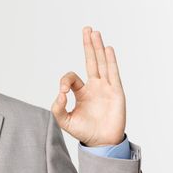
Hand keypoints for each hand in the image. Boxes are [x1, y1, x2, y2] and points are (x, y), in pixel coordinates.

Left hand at [51, 27, 125, 146]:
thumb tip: (59, 94)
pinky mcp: (116, 92)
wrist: (101, 143)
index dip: (65, 81)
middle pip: (91, 61)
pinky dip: (110, 60)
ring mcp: (106, 88)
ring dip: (98, 47)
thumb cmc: (84, 132)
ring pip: (102, 63)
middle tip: (87, 29)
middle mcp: (95, 87)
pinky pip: (113, 73)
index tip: (62, 93)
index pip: (72, 78)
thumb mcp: (64, 120)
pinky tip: (107, 48)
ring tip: (95, 32)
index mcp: (82, 92)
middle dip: (88, 45)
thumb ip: (57, 108)